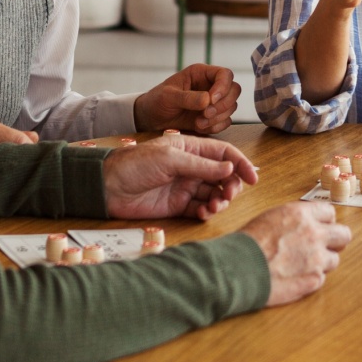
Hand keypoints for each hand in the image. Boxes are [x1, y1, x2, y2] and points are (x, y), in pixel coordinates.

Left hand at [102, 135, 257, 220]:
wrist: (107, 187)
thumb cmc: (135, 164)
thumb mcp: (170, 159)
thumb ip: (201, 166)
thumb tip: (230, 170)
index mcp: (191, 148)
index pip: (224, 154)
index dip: (240, 165)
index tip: (253, 178)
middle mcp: (191, 167)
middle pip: (223, 176)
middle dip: (231, 186)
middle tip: (228, 196)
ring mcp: (185, 186)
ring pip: (214, 194)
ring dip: (220, 201)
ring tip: (214, 206)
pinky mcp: (177, 205)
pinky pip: (200, 209)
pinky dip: (206, 212)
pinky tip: (204, 213)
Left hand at [134, 65, 240, 134]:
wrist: (151, 119)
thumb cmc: (157, 101)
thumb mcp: (168, 96)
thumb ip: (187, 97)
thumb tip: (207, 100)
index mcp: (201, 74)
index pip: (225, 74)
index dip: (223, 87)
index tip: (211, 100)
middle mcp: (210, 86)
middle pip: (234, 90)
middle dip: (223, 104)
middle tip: (205, 114)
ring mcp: (213, 102)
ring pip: (232, 107)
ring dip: (218, 118)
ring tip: (198, 122)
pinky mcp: (212, 117)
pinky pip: (225, 122)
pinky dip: (216, 127)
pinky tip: (200, 127)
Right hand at [239, 202, 352, 306]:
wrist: (238, 269)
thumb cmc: (247, 244)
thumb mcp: (270, 218)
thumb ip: (293, 220)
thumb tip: (301, 224)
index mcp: (301, 214)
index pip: (330, 212)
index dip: (325, 221)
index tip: (321, 227)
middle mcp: (314, 234)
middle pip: (344, 235)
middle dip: (335, 240)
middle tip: (324, 246)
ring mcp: (316, 259)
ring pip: (334, 259)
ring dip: (322, 262)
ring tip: (302, 265)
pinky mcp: (314, 280)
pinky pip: (321, 278)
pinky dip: (311, 279)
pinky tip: (295, 278)